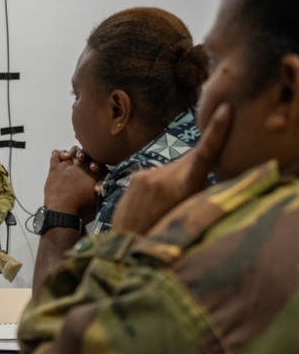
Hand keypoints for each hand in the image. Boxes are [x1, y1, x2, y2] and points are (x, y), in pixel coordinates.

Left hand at [44, 146, 105, 222]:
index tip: (94, 168)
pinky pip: (56, 154)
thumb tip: (102, 184)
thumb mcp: (98, 200)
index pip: (99, 161)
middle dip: (87, 155)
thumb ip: (102, 188)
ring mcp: (67, 166)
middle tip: (83, 161)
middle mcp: (82, 167)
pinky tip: (62, 157)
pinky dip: (59, 154)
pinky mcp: (55, 169)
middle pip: (87, 153)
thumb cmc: (81, 210)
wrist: (62, 212)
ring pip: (73, 151)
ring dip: (74, 153)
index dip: (97, 163)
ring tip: (73, 158)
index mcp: (95, 174)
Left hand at [112, 103, 231, 234]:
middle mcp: (166, 176)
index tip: (225, 110)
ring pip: (173, 169)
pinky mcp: (136, 177)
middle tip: (197, 181)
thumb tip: (208, 168)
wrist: (128, 243)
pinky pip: (157, 175)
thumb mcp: (189, 212)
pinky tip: (154, 204)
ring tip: (168, 205)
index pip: (204, 154)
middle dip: (199, 162)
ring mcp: (148, 175)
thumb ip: (198, 188)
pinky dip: (161, 184)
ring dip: (176, 179)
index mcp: (184, 186)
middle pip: (191, 158)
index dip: (217, 131)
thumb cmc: (166, 232)